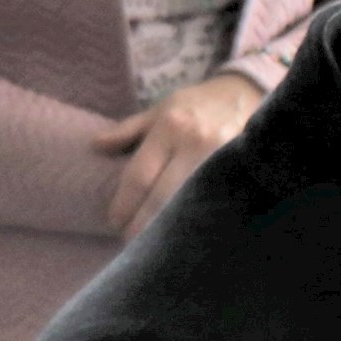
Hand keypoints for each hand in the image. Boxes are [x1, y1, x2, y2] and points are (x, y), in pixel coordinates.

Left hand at [104, 72, 261, 233]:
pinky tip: (186, 234)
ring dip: (169, 231)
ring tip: (155, 245)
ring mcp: (222, 160)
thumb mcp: (159, 110)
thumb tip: (95, 146)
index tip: (114, 222)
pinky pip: (213, 204)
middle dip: (142, 226)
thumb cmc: (196, 105)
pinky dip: (197, 221)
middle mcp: (196, 144)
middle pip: (162, 199)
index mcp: (171, 128)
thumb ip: (128, 130)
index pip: (139, 176)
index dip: (124, 205)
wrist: (245, 95)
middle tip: (131, 242)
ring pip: (188, 206)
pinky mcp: (240, 172)